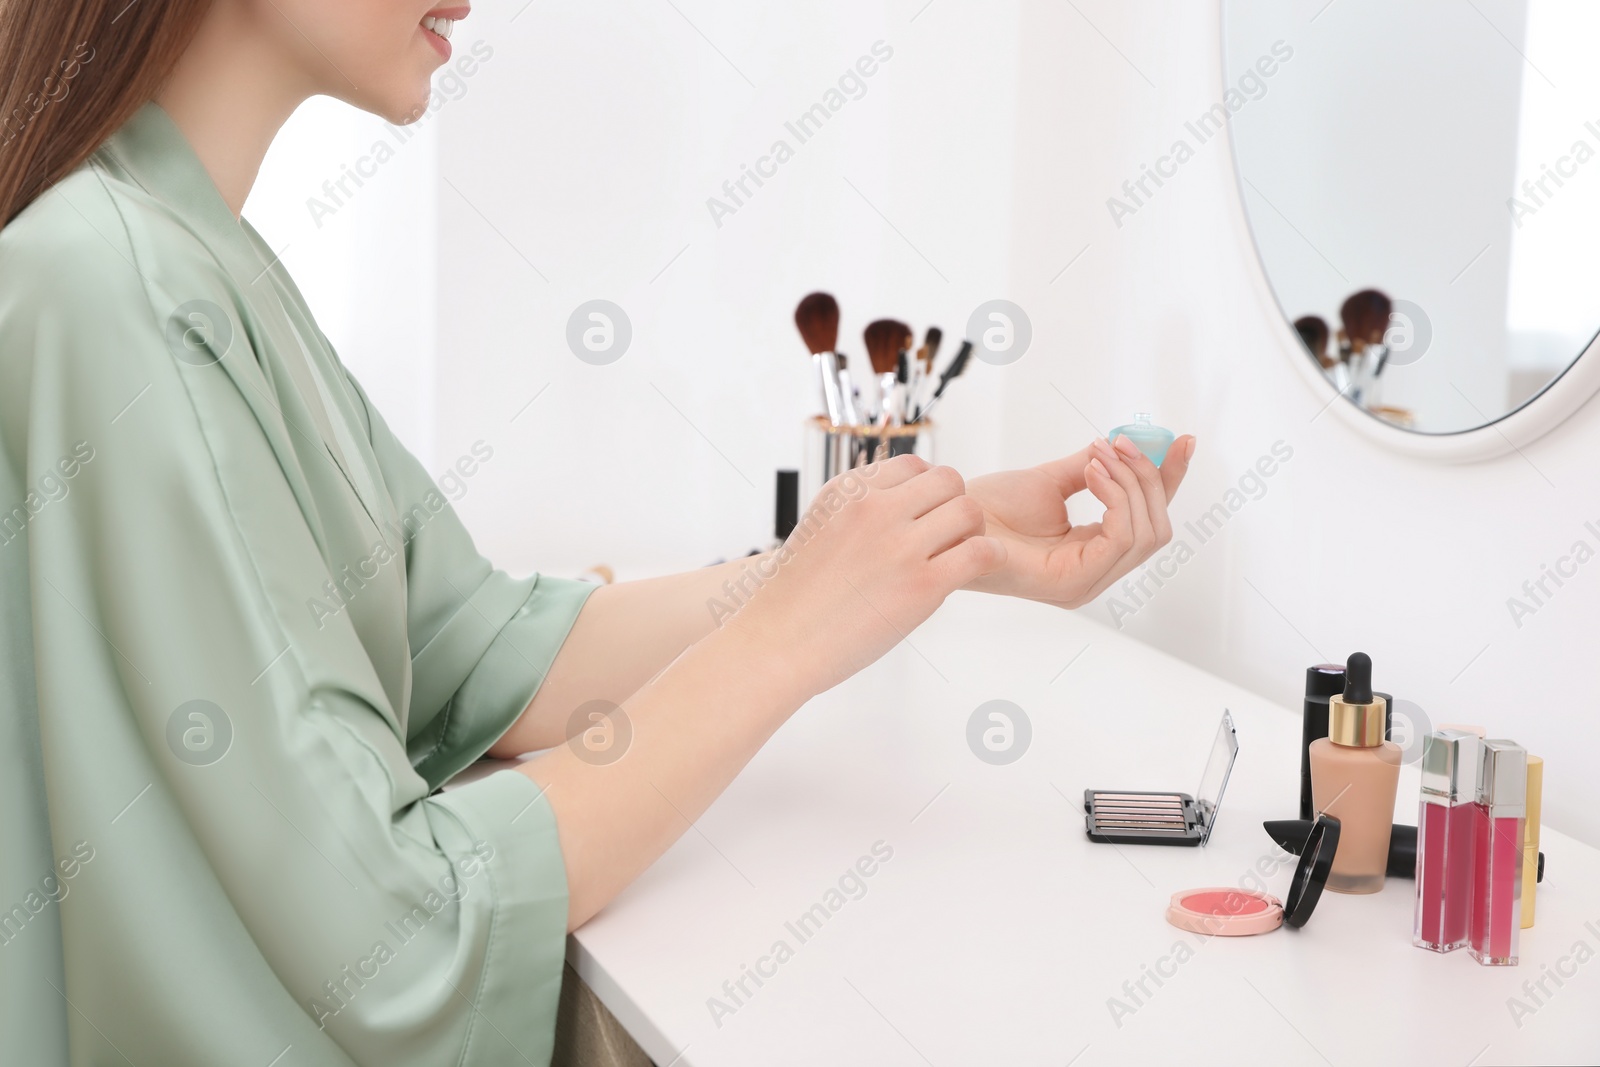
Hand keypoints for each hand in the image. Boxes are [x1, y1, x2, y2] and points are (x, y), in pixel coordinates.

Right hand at [724, 455, 1005, 695]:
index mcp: (848, 491)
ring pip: (969, 511)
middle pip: (947, 481)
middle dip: (953, 505)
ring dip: (973, 530)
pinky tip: (981, 567)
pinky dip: (990, 556)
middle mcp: (874, 509)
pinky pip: (980, 552)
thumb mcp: (819, 528)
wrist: (776, 643)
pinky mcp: (922, 586)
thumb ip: (856, 509)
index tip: (923, 516)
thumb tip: (898, 502)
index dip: (926, 491)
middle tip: (949, 536)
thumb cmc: (794, 597)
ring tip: (961, 553)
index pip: (912, 466)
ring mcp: (899, 546)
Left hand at [963, 434, 1194, 607]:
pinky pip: (1121, 537)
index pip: (1149, 521)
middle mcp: (1095, 576)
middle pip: (1157, 528)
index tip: (1183, 440)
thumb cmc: (988, 508)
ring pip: (1146, 532)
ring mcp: (1085, 585)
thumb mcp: (1051, 482)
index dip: (1169, 480)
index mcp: (1092, 556)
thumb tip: (1127, 444)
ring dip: (1130, 482)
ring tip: (1100, 453)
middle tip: (1122, 441)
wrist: (949, 518)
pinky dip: (1116, 496)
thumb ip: (1092, 469)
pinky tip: (1092, 471)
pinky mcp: (1072, 584)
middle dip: (1149, 477)